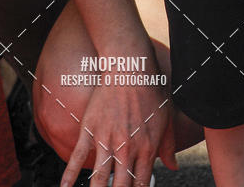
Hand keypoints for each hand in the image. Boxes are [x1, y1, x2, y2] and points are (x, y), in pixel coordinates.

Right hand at [60, 79, 176, 186]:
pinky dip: (69, 174)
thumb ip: (169, 146)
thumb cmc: (151, 91)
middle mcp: (126, 149)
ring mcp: (107, 140)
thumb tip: (173, 166)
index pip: (140, 184)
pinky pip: (78, 156)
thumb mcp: (166, 119)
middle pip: (120, 186)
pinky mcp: (90, 130)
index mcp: (147, 149)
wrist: (130, 68)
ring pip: (99, 178)